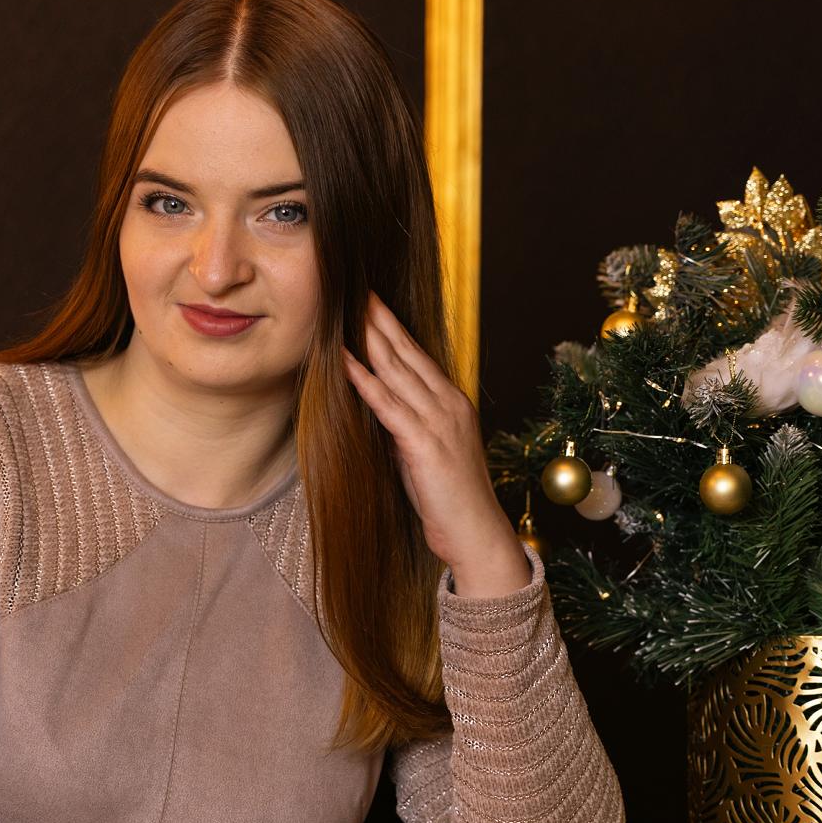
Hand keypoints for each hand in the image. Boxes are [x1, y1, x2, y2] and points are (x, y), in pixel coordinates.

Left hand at [339, 291, 522, 586]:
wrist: (476, 533)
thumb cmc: (448, 498)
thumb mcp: (426, 450)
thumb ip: (406, 423)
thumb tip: (376, 403)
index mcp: (452, 402)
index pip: (417, 354)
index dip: (392, 326)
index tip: (370, 301)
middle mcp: (448, 404)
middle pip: (406, 352)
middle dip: (379, 320)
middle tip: (355, 289)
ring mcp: (438, 421)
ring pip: (397, 370)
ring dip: (369, 339)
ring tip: (347, 311)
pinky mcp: (423, 443)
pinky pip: (388, 405)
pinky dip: (364, 381)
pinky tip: (345, 361)